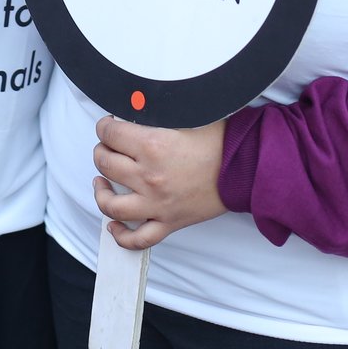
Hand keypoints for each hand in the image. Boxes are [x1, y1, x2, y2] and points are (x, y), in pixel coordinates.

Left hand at [91, 115, 227, 250]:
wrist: (246, 167)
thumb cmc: (221, 140)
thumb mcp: (186, 115)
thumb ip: (157, 113)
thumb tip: (135, 110)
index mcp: (152, 145)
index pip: (110, 134)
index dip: (105, 126)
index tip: (108, 125)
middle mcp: (149, 177)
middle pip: (106, 164)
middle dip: (102, 150)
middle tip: (108, 146)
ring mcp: (157, 204)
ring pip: (112, 205)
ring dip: (101, 191)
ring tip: (102, 181)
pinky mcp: (169, 222)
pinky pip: (138, 238)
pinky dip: (121, 235)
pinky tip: (114, 225)